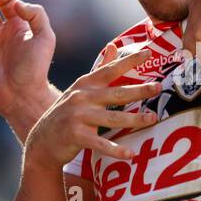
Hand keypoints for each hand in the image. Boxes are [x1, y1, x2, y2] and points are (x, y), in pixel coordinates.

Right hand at [23, 48, 162, 168]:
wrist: (42, 140)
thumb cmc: (66, 113)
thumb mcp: (80, 89)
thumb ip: (99, 69)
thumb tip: (112, 46)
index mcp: (85, 84)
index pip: (110, 70)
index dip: (129, 61)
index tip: (148, 53)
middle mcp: (81, 97)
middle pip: (116, 93)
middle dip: (139, 90)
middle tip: (158, 88)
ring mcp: (78, 116)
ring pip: (112, 118)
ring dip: (134, 119)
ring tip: (153, 119)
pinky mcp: (76, 136)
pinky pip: (100, 143)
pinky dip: (116, 150)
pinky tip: (130, 154)